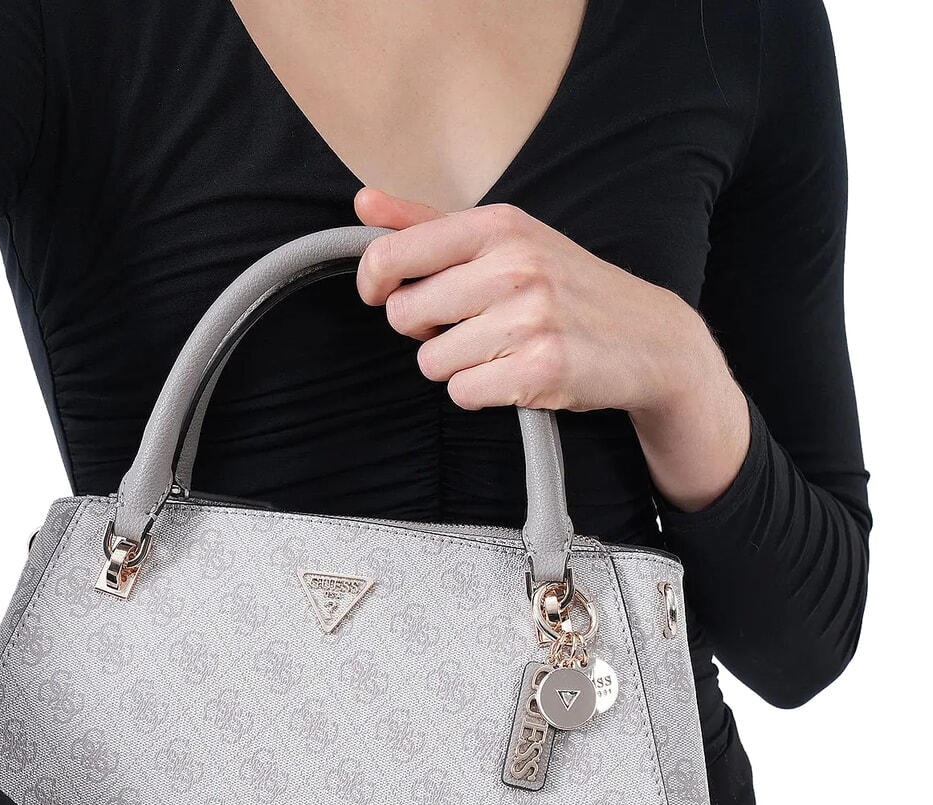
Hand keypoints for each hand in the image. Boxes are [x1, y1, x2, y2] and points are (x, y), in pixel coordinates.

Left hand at [352, 185, 750, 512]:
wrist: (650, 339)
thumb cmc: (567, 287)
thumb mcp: (507, 240)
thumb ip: (428, 224)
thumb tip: (362, 203)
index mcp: (499, 227)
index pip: (393, 255)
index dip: (374, 282)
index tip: (381, 293)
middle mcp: (514, 267)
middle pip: (405, 316)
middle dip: (425, 331)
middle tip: (466, 325)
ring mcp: (529, 320)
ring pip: (432, 362)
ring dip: (457, 366)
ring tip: (499, 350)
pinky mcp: (541, 371)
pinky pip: (463, 393)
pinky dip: (481, 393)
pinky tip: (513, 375)